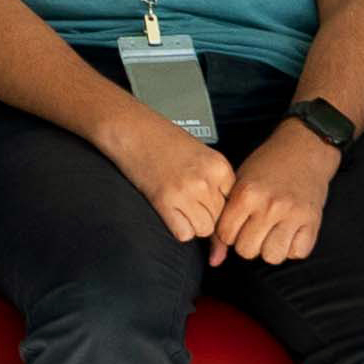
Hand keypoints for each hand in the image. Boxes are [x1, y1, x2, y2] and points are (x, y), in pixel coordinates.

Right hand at [108, 110, 238, 244]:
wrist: (130, 129)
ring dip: (193, 224)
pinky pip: (183, 234)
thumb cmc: (161, 139)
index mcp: (218, 165)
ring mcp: (186, 191)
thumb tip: (224, 213)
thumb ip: (215, 180)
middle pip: (220, 219)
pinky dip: (178, 228)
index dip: (219, 206)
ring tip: (179, 205)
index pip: (234, 204)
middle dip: (206, 215)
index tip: (208, 203)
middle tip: (189, 201)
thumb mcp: (200, 154)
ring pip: (204, 229)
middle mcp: (206, 180)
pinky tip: (170, 211)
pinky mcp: (164, 202)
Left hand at [214, 122, 338, 267]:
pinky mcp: (313, 221)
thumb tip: (215, 257)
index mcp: (247, 194)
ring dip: (270, 249)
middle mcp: (269, 206)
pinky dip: (292, 248)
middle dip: (247, 244)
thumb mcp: (239, 180)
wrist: (303, 149)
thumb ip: (226, 214)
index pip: (225, 235)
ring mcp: (292, 215)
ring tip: (271, 234)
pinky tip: (288, 234)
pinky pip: (297, 253)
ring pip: (272, 256)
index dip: (228, 234)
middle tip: (253, 230)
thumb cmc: (269, 164)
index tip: (235, 226)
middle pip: (247, 250)